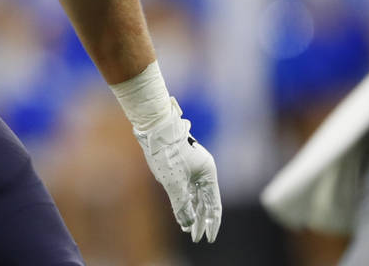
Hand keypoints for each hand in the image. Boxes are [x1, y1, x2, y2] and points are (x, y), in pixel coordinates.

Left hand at [134, 98, 221, 242]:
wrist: (155, 129)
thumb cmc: (167, 153)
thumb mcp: (174, 182)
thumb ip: (182, 204)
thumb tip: (188, 224)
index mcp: (208, 174)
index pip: (214, 205)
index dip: (212, 223)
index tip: (208, 238)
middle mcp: (203, 172)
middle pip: (206, 202)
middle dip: (201, 221)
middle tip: (197, 238)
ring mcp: (192, 170)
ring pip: (195, 196)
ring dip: (192, 213)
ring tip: (188, 229)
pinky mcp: (181, 168)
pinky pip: (186, 190)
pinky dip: (184, 202)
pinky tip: (180, 214)